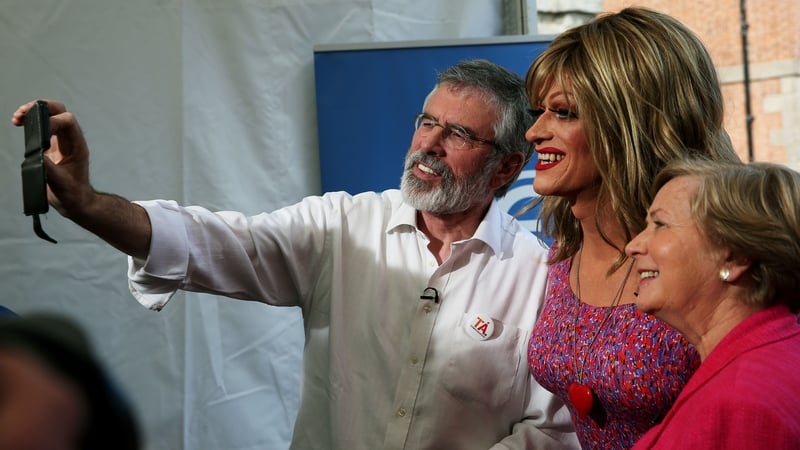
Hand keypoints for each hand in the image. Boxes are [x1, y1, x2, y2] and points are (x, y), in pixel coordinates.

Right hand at [12, 100, 94, 218]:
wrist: (75, 202)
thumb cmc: (72, 194)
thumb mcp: (60, 182)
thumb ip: (49, 167)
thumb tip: (36, 153)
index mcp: (77, 146)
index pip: (68, 121)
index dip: (52, 121)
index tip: (38, 132)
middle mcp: (71, 140)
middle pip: (60, 111)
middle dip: (42, 107)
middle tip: (23, 112)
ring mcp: (61, 141)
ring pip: (51, 116)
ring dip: (34, 112)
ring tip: (17, 117)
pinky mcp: (52, 146)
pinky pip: (43, 127)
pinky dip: (31, 122)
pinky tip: (20, 123)